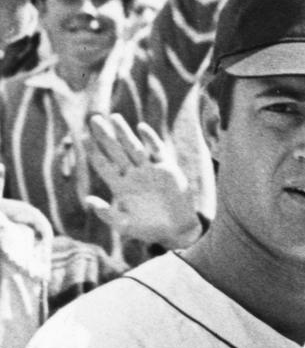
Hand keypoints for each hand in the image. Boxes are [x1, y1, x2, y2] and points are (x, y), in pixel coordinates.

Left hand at [84, 114, 199, 248]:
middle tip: (93, 119)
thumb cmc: (149, 230)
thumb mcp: (124, 225)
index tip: (83, 139)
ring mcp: (150, 171)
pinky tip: (141, 128)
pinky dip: (150, 139)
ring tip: (113, 117)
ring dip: (124, 132)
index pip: (104, 165)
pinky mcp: (167, 170)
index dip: (94, 152)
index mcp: (121, 186)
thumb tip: (88, 201)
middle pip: (116, 151)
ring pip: (134, 147)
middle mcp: (134, 175)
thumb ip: (107, 214)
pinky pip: (157, 151)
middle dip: (104, 135)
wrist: (177, 230)